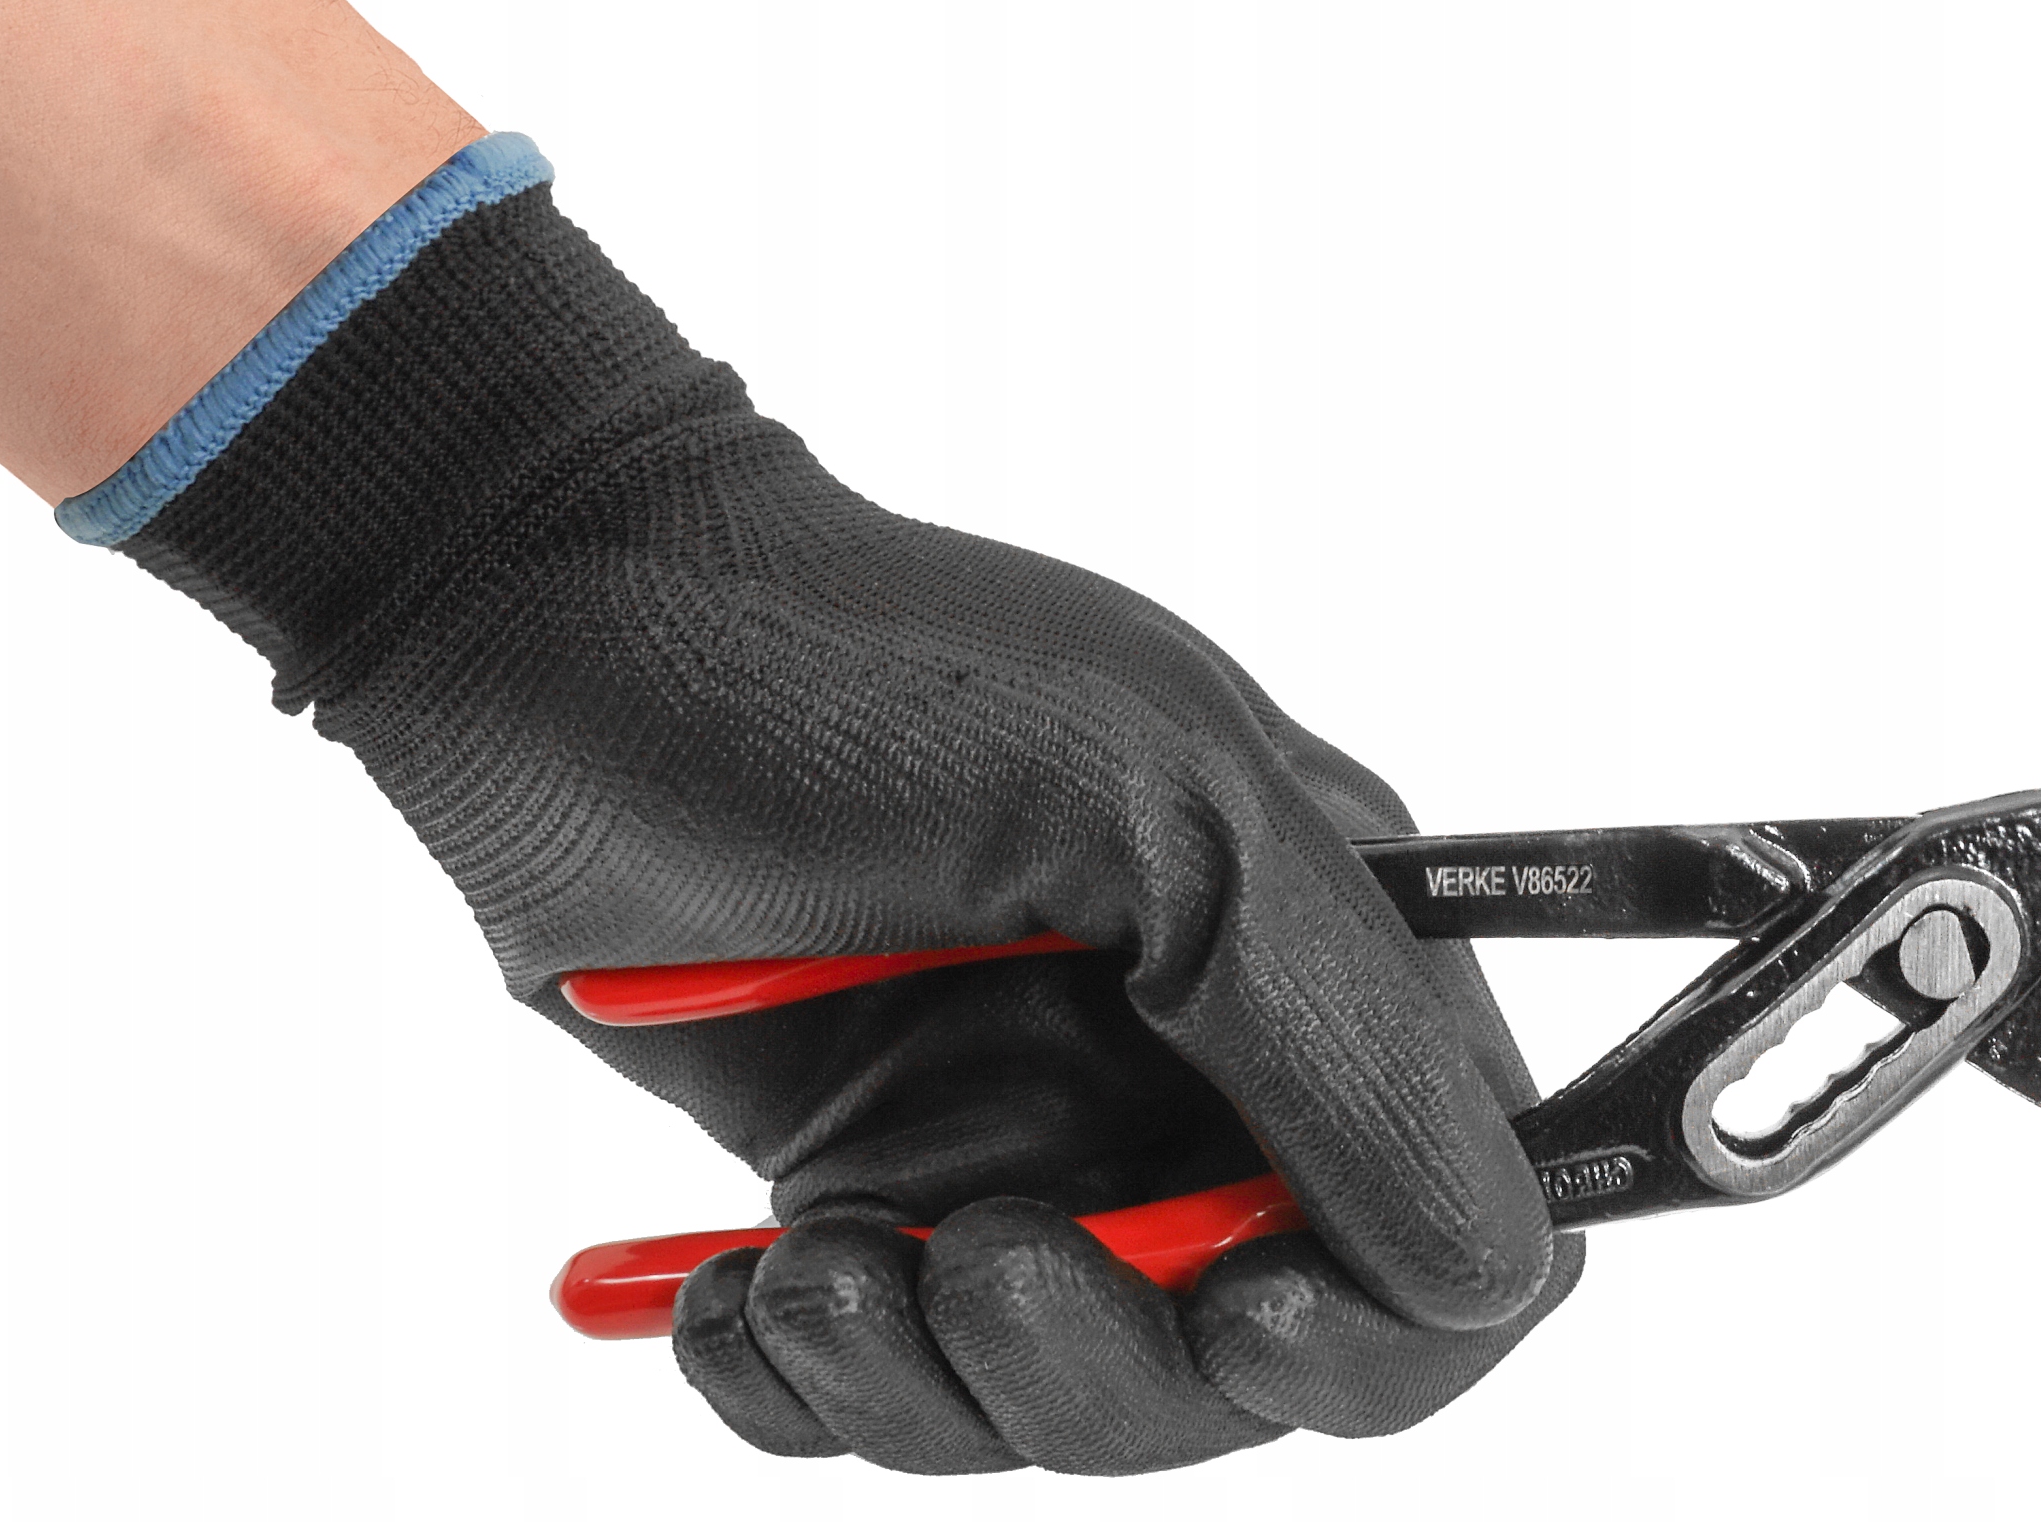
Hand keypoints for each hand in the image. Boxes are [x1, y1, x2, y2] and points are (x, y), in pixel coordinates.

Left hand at [107, 159, 1579, 1472]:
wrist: (549, 644)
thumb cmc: (849, 676)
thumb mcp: (1147, 797)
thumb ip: (1341, 1028)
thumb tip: (1490, 1263)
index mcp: (1317, 952)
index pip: (1461, 1224)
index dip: (1384, 1321)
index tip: (1242, 1318)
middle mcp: (1189, 1066)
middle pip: (1251, 1359)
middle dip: (1110, 1365)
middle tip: (967, 1261)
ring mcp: (1023, 1131)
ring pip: (1058, 1397)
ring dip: (930, 1385)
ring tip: (808, 1273)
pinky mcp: (870, 1179)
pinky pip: (881, 1385)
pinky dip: (807, 1380)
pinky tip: (730, 1292)